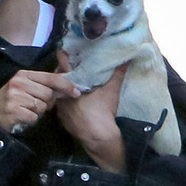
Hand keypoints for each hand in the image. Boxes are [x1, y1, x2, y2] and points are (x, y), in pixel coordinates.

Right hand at [0, 70, 79, 133]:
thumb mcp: (23, 87)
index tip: (77, 92)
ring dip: (37, 112)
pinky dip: (30, 120)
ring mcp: (15, 97)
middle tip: (34, 105)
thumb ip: (41, 84)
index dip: (65, 85)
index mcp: (23, 74)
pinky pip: (34, 117)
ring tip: (25, 110)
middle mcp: (19, 83)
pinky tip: (21, 117)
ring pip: (42, 106)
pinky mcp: (14, 111)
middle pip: (48, 94)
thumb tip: (66, 85)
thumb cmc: (11, 101)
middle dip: (46, 102)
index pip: (50, 78)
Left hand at [56, 51, 127, 173]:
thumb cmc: (103, 109)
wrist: (98, 135)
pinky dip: (65, 100)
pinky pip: (60, 104)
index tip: (65, 49)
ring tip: (74, 82)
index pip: (63, 62)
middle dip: (65, 71)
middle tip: (73, 66)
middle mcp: (61, 92)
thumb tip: (126, 58)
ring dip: (64, 86)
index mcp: (71, 81)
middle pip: (59, 76)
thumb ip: (118, 72)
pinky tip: (74, 101)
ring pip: (58, 90)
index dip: (64, 54)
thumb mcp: (112, 89)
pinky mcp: (62, 118)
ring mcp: (60, 106)